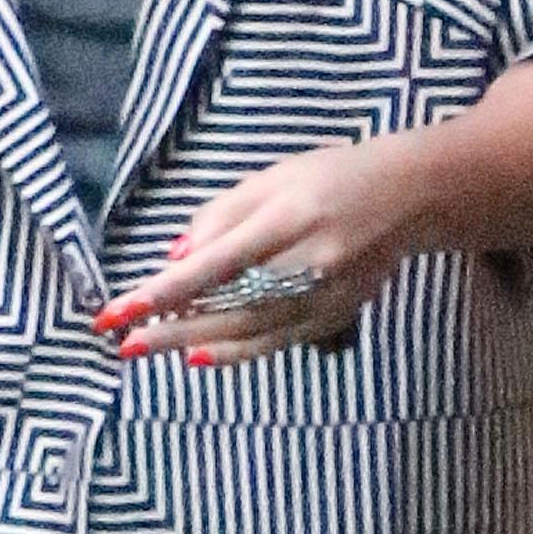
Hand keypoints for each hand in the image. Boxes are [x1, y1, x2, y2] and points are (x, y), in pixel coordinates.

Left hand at [94, 133, 434, 363]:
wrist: (411, 196)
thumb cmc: (332, 176)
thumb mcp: (272, 177)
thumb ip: (219, 216)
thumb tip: (174, 260)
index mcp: (289, 218)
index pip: (215, 264)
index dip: (166, 291)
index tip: (121, 308)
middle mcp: (309, 263)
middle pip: (228, 307)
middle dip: (170, 327)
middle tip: (121, 341)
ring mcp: (326, 296)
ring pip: (249, 331)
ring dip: (193, 343)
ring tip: (143, 349)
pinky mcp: (335, 316)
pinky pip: (276, 341)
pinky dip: (235, 353)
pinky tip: (199, 357)